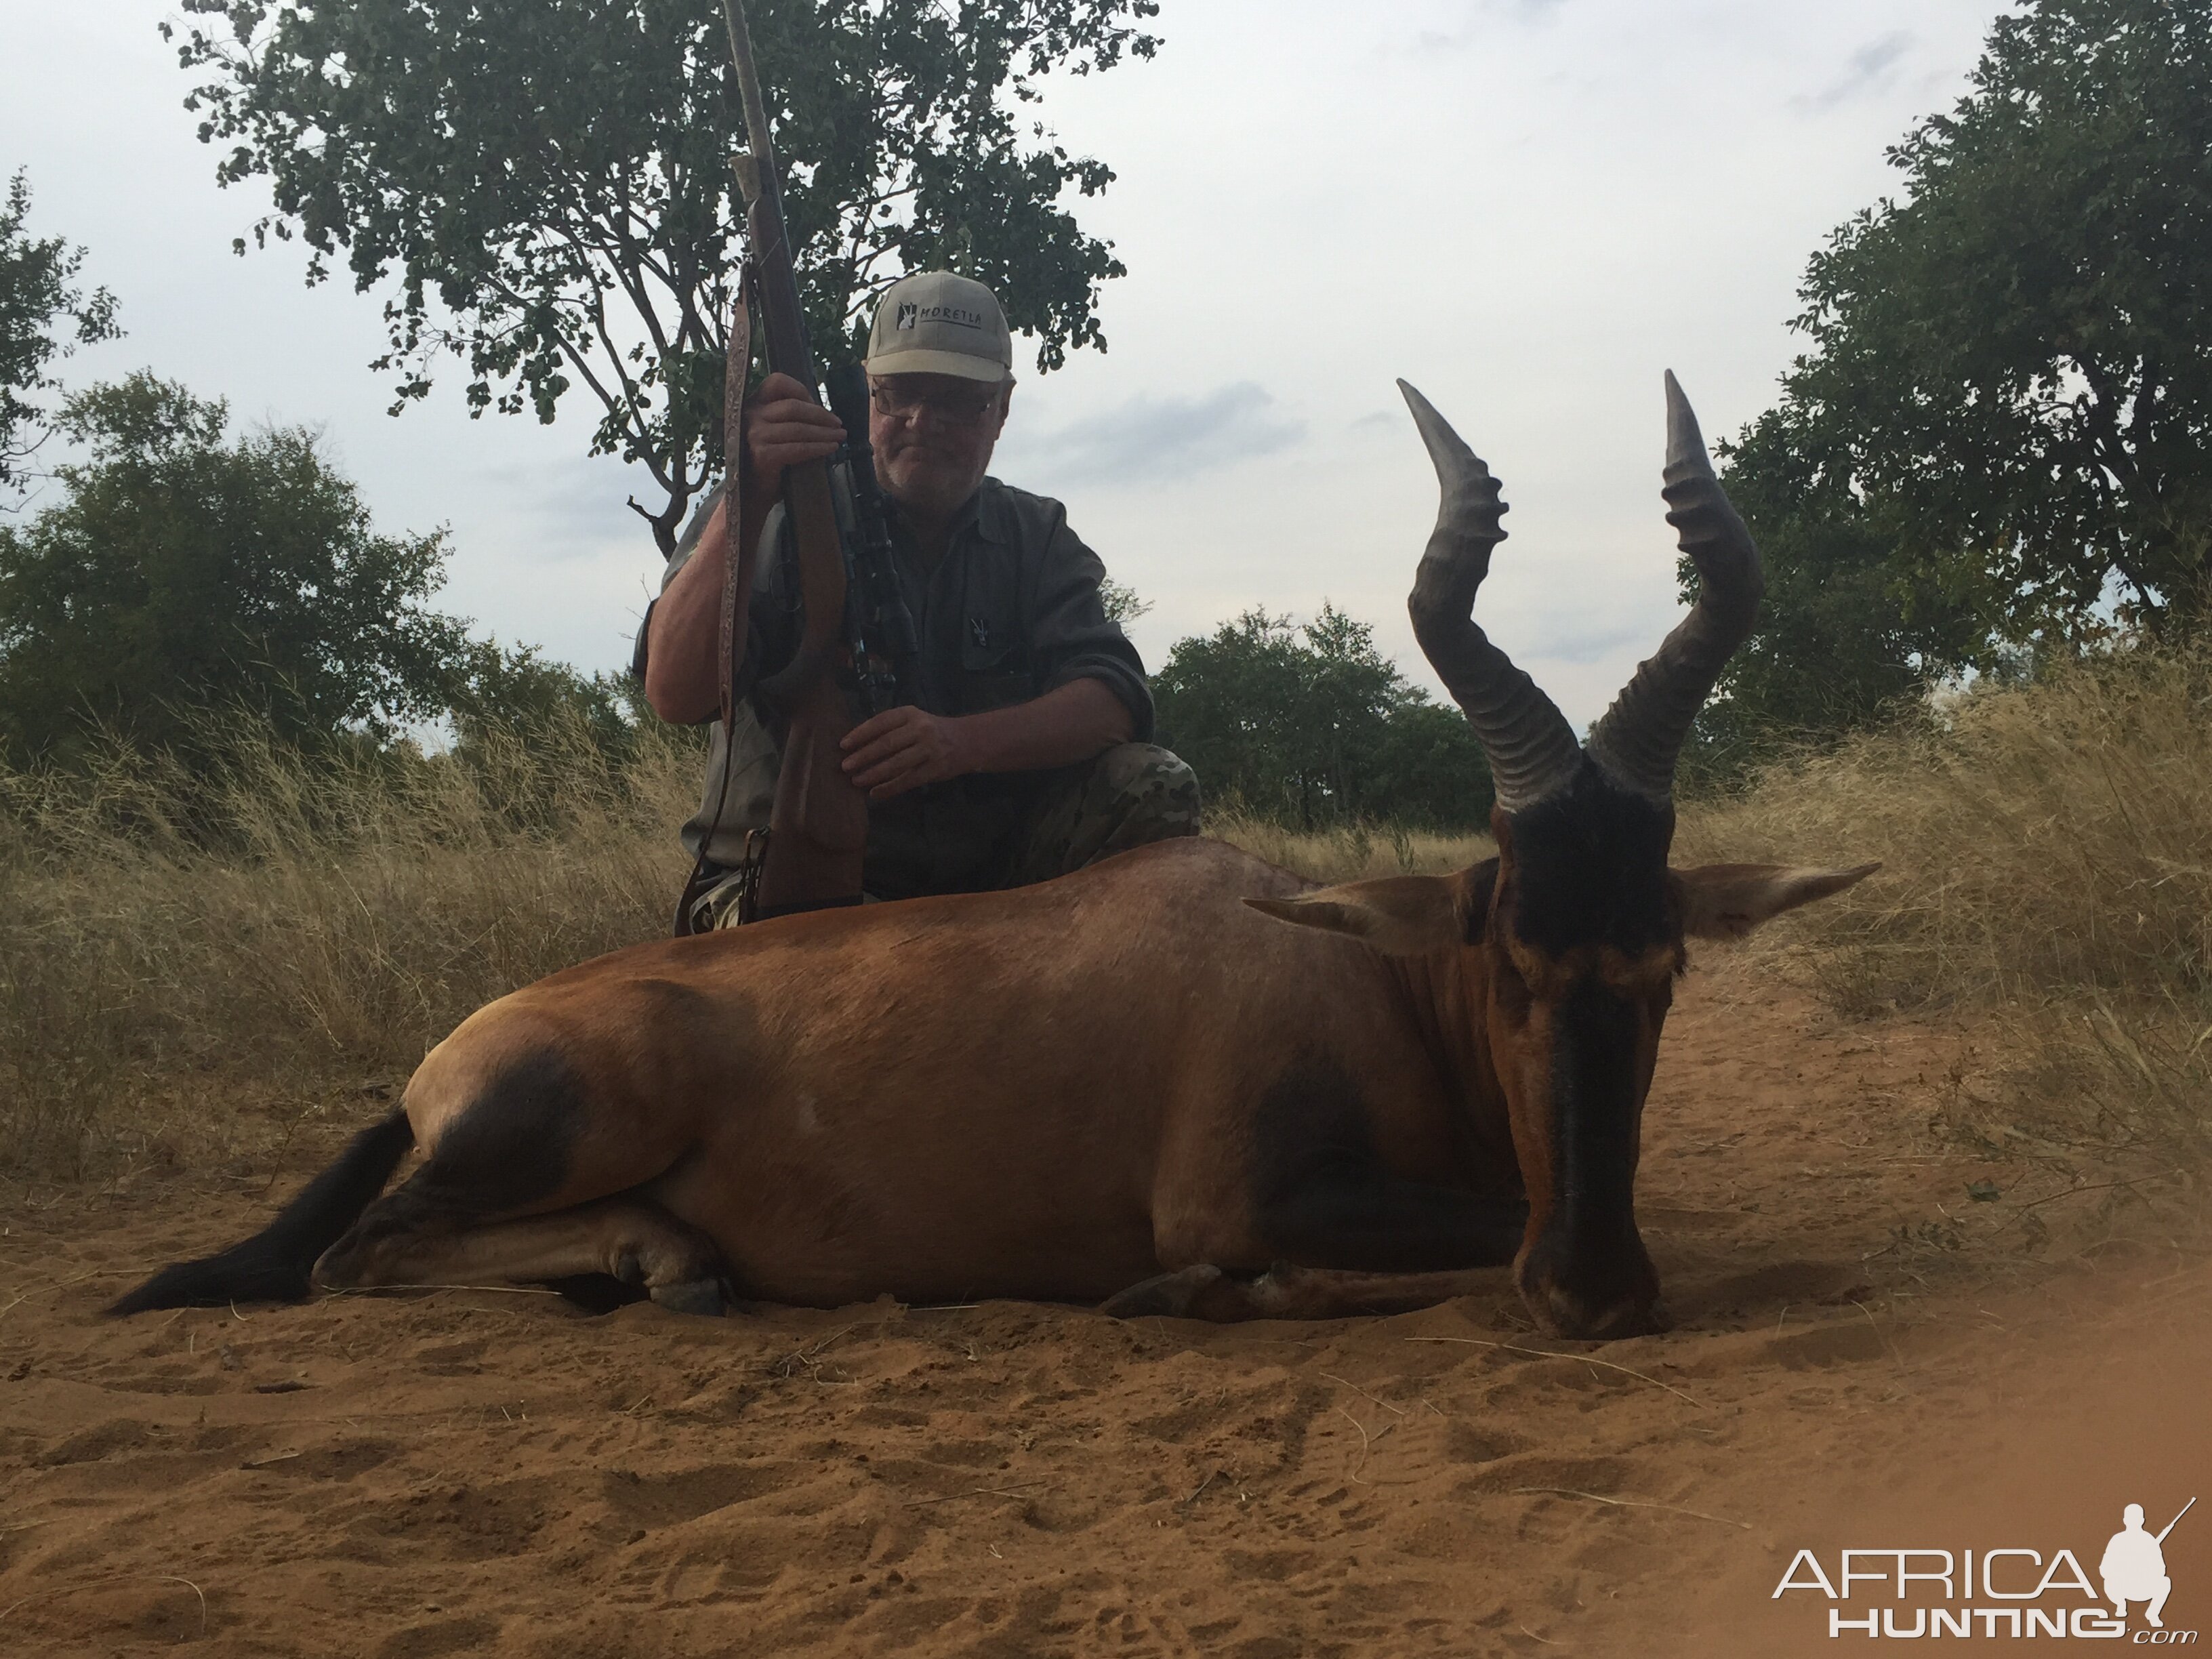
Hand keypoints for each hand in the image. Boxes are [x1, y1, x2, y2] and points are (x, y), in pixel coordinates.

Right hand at [745, 370, 844, 493]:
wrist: (750, 493)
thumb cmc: (766, 462)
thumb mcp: (774, 432)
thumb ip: (789, 418)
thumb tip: (822, 412)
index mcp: (753, 405)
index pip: (777, 383)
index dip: (802, 390)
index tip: (820, 404)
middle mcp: (750, 416)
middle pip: (793, 406)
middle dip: (820, 415)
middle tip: (838, 424)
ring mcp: (754, 435)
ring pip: (798, 428)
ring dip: (824, 432)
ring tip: (840, 437)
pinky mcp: (762, 455)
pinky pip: (798, 448)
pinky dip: (818, 448)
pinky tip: (831, 449)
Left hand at [840, 706, 969, 799]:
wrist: (967, 741)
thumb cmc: (931, 731)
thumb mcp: (913, 720)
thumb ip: (890, 729)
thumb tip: (856, 746)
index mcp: (910, 713)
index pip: (881, 722)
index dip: (860, 733)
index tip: (843, 745)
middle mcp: (920, 729)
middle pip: (886, 743)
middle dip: (863, 756)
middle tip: (845, 766)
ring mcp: (929, 749)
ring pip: (896, 764)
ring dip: (873, 774)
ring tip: (856, 781)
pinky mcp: (935, 769)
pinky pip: (908, 780)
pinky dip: (890, 788)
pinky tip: (875, 793)